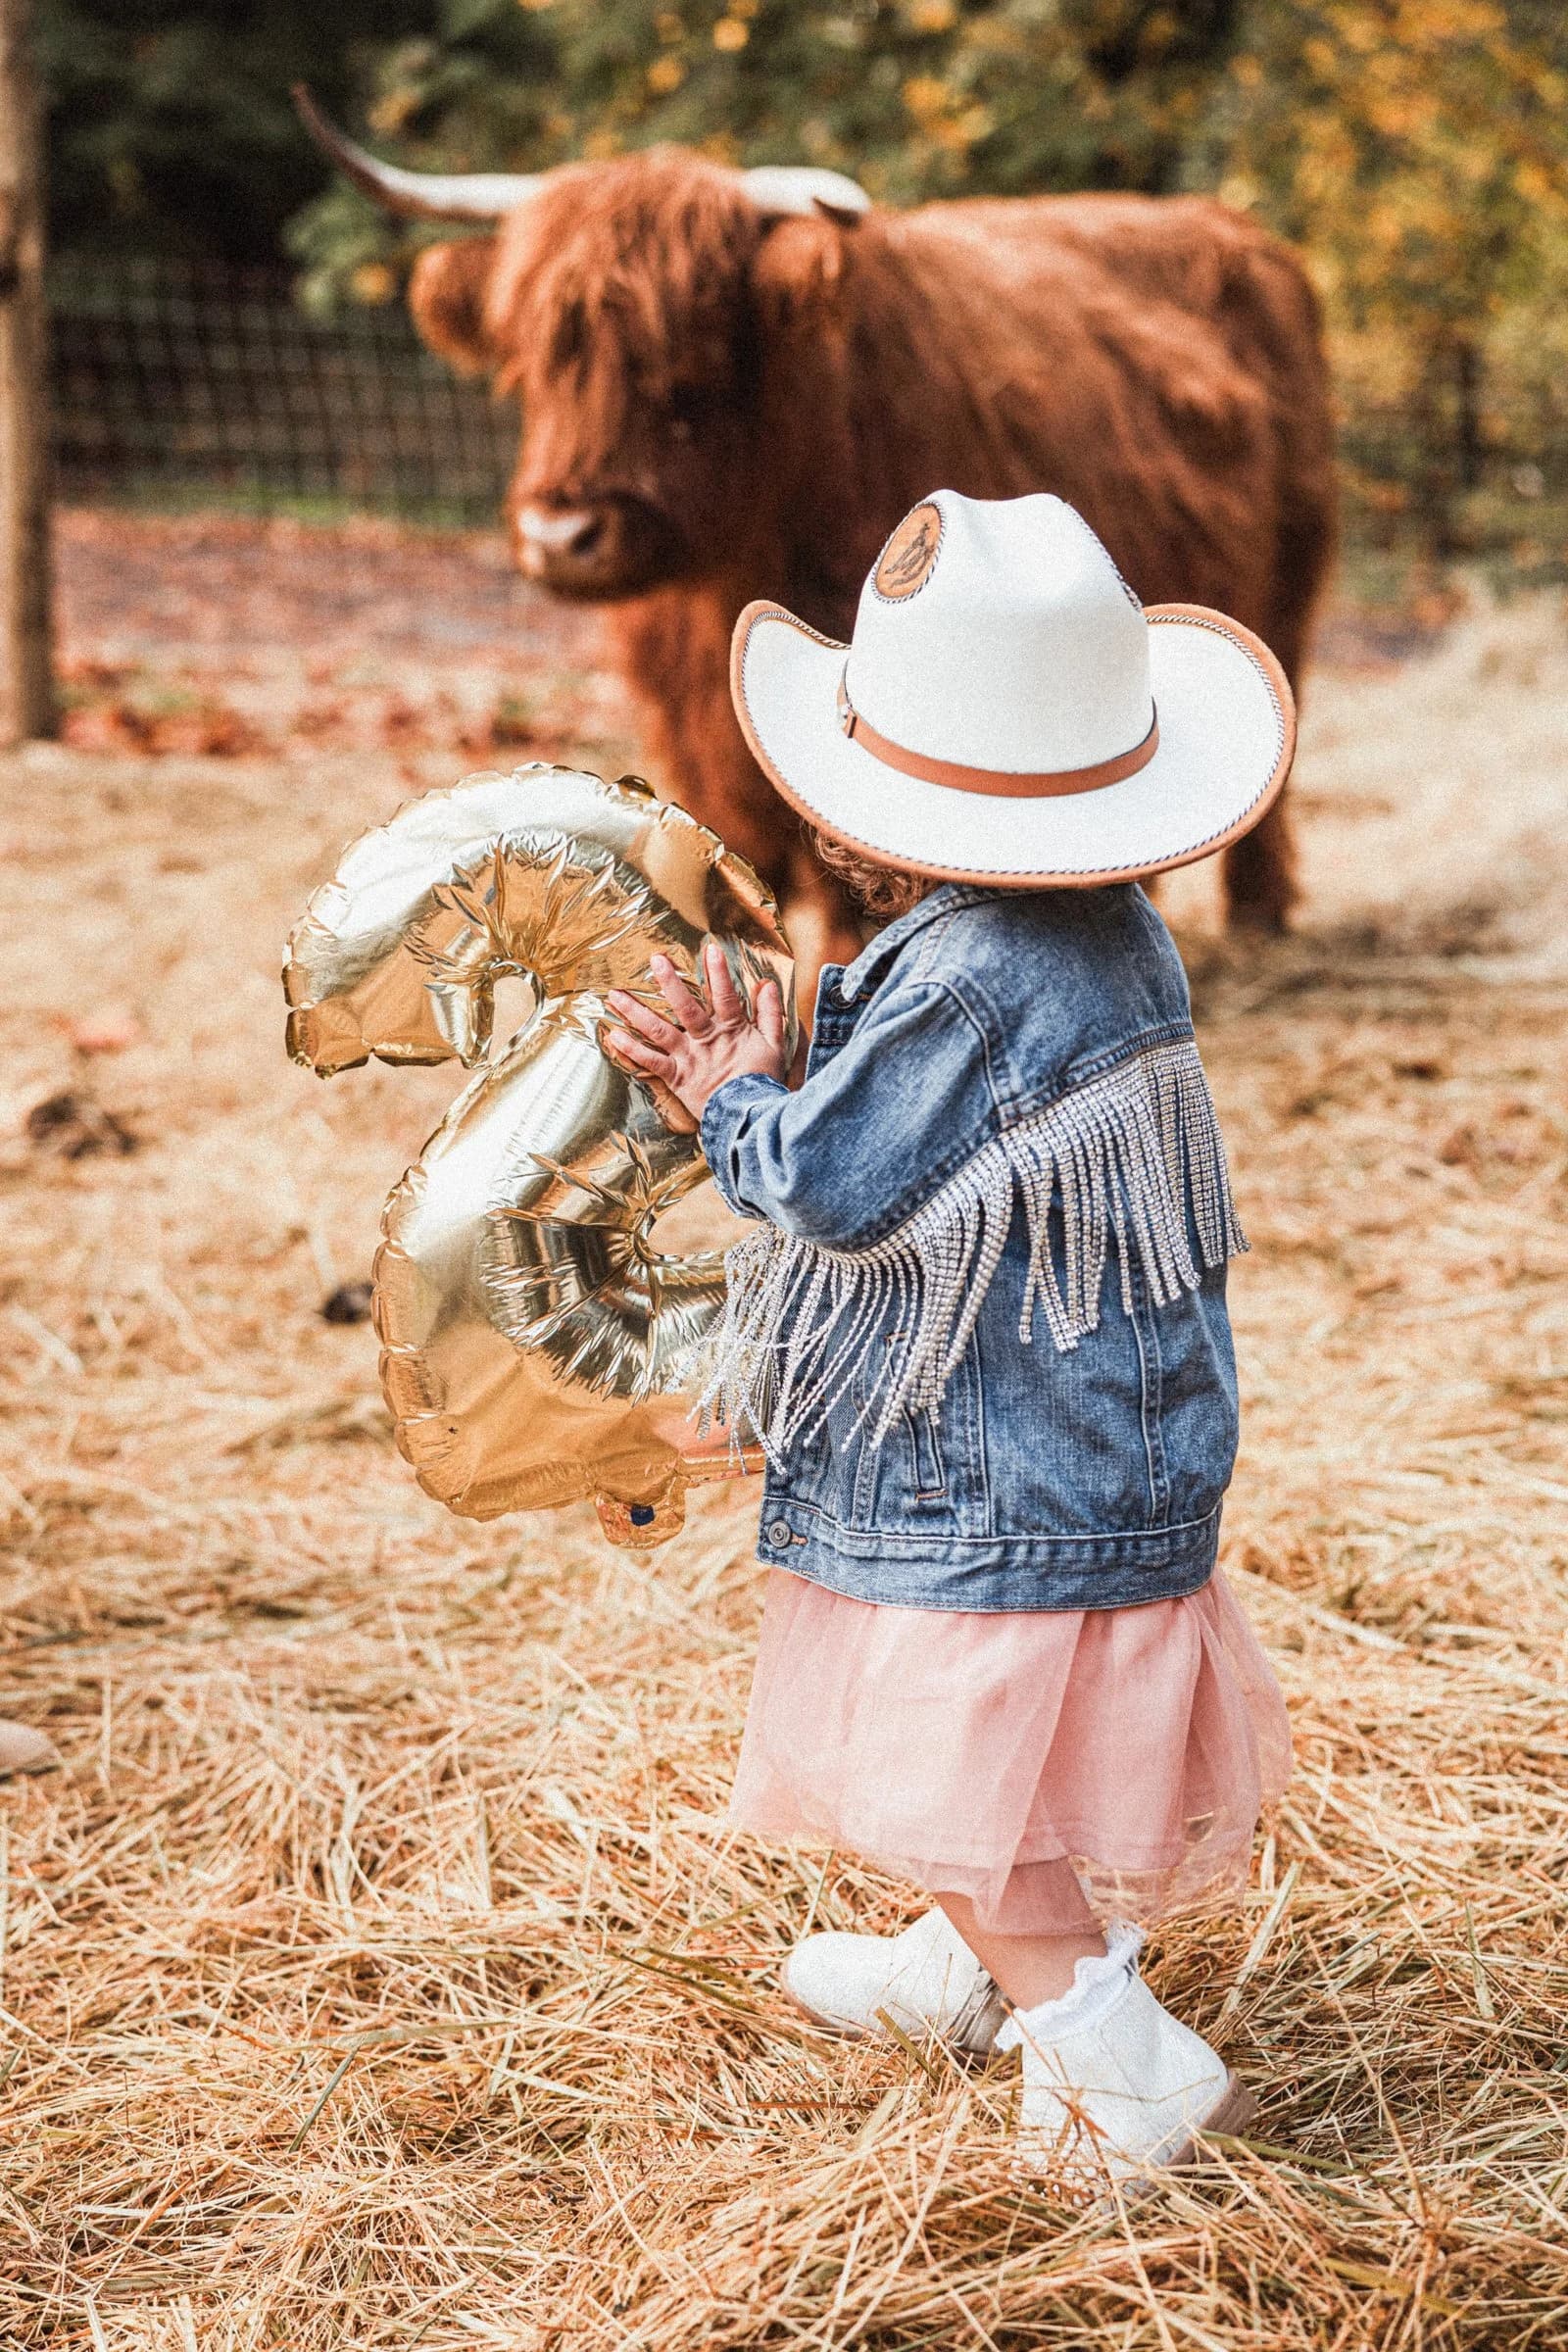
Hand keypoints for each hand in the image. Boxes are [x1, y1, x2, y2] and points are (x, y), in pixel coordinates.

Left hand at [605, 943, 787, 1126]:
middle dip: (670, 982)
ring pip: (659, 1030)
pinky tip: (613, 1035)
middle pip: (686, 1007)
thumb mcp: (775, 1046)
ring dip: (636, 1011)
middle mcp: (706, 1040)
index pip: (725, 995)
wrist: (749, 1119)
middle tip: (655, 960)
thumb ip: (770, 1014)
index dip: (718, 973)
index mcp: (732, 1030)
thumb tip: (767, 985)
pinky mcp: (676, 1077)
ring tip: (616, 995)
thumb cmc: (762, 1083)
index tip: (710, 949)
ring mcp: (688, 1058)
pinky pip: (650, 1062)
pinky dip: (630, 1049)